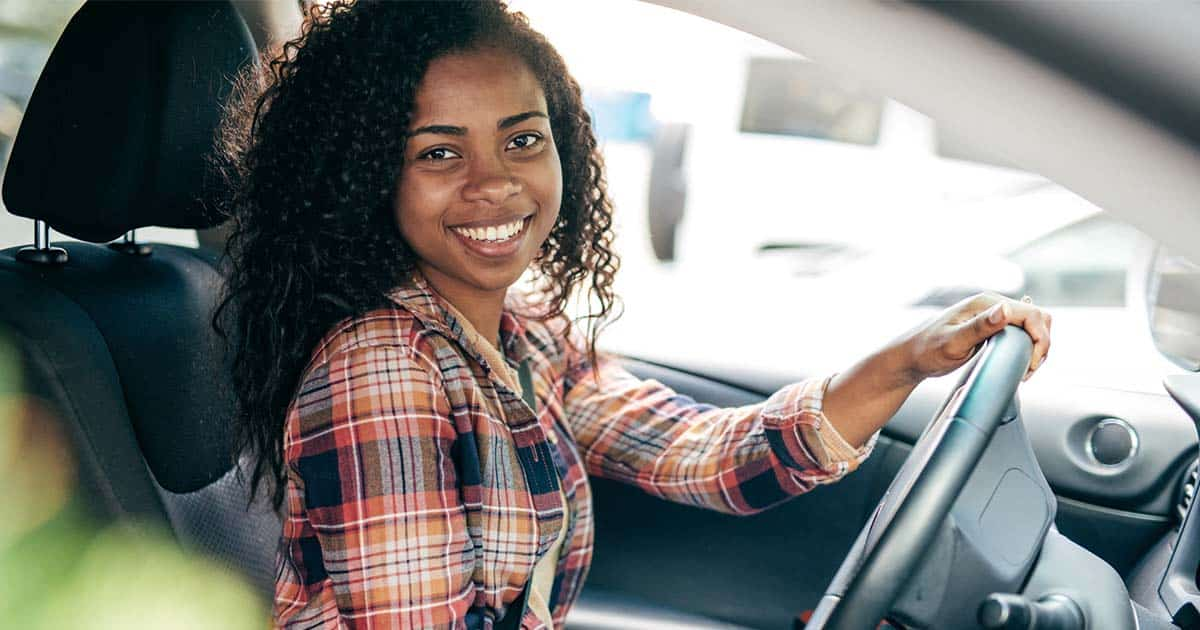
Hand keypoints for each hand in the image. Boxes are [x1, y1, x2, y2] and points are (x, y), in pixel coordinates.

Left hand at [900, 293, 1051, 383]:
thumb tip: (1004, 310)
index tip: (1030, 363)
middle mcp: (992, 306)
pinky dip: (1028, 348)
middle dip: (1041, 344)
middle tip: (1028, 369)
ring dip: (1036, 348)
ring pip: (1033, 326)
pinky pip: (1021, 334)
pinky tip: (1018, 364)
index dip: (1039, 339)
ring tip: (1024, 370)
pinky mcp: (992, 329)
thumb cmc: (926, 350)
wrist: (911, 357)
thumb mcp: (953, 342)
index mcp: (986, 303)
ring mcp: (993, 317)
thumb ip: (979, 327)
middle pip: (1038, 318)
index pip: (1031, 314)